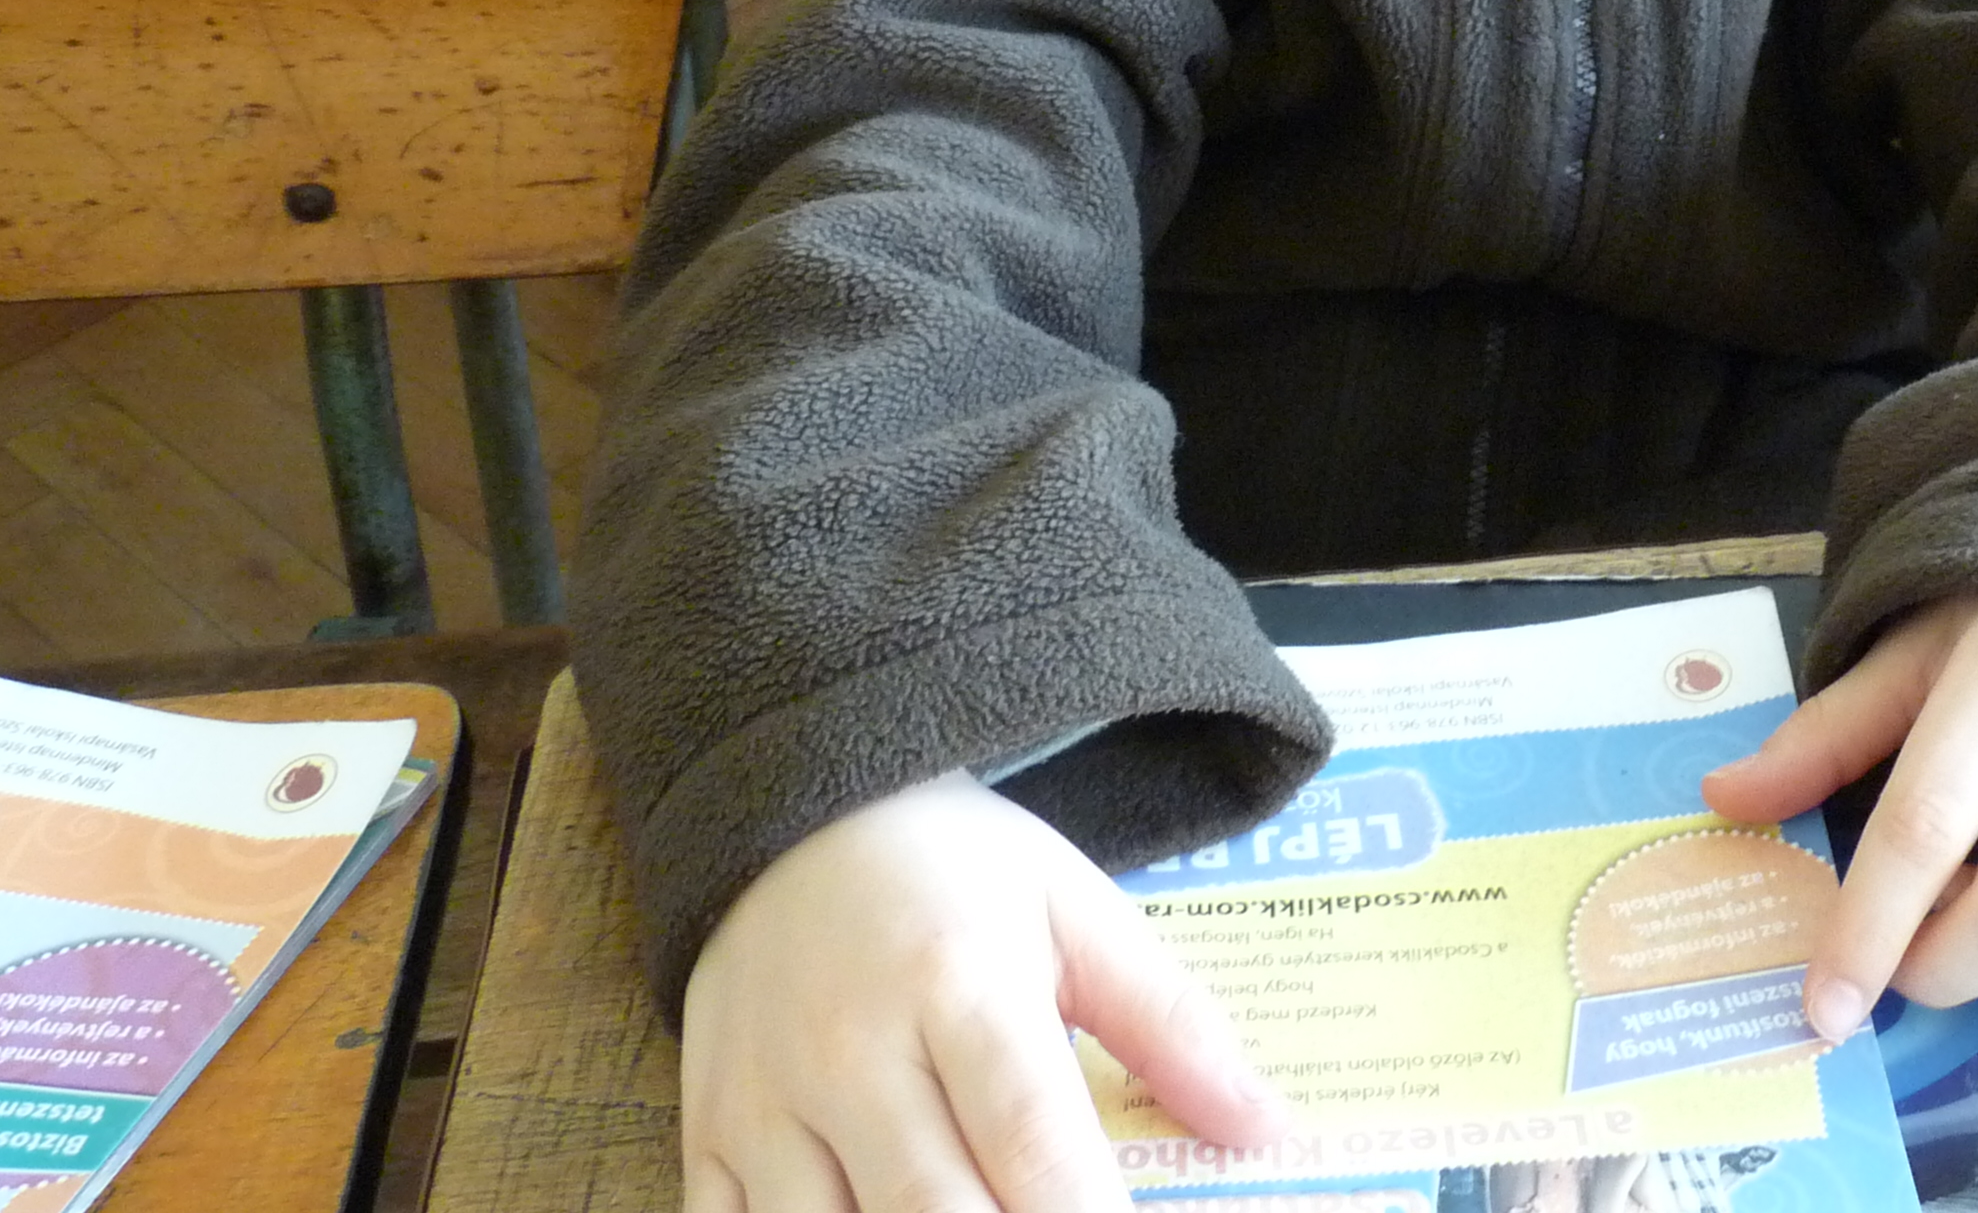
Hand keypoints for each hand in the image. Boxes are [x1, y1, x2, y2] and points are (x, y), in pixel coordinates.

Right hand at [681, 771, 1288, 1212]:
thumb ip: (1170, 1023)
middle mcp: (852, 1051)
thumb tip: (1267, 1130)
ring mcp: (767, 1103)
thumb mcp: (1075, 911)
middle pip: (937, 1212)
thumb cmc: (952, 870)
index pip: (1033, 1140)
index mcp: (958, 985)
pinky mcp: (710, 1135)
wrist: (791, 805)